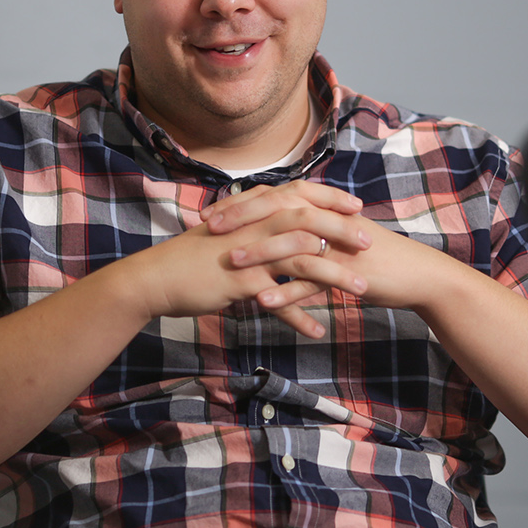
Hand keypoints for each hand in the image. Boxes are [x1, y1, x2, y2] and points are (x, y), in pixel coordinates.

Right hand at [119, 181, 368, 338]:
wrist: (157, 277)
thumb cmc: (193, 256)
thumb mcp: (228, 232)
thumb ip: (254, 224)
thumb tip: (278, 221)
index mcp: (253, 212)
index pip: (300, 196)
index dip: (331, 199)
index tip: (357, 207)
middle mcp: (254, 227)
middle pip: (309, 223)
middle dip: (343, 232)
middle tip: (370, 243)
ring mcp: (249, 255)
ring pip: (301, 261)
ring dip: (334, 277)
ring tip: (360, 291)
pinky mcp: (241, 283)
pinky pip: (278, 302)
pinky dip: (300, 317)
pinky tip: (318, 331)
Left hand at [204, 181, 454, 316]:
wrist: (417, 274)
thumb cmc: (374, 258)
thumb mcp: (339, 236)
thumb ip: (309, 230)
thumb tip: (275, 229)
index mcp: (324, 208)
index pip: (277, 196)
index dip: (243, 202)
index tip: (213, 211)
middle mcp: (330, 220)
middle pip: (280, 211)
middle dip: (243, 218)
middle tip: (211, 228)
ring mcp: (340, 246)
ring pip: (295, 244)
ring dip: (261, 253)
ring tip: (232, 263)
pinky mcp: (349, 273)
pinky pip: (313, 282)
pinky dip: (288, 292)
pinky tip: (263, 301)